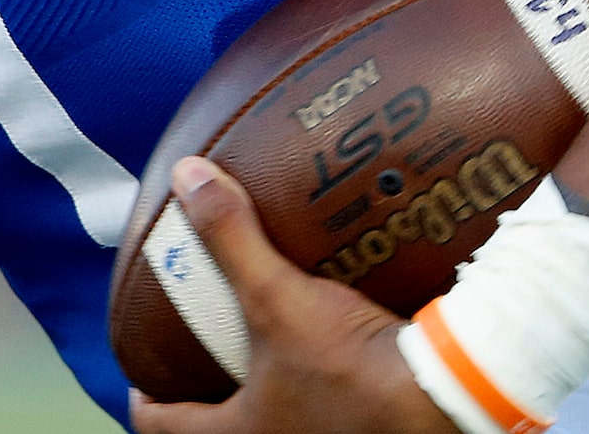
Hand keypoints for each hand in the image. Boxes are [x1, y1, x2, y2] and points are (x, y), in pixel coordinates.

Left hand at [128, 159, 455, 433]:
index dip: (149, 399)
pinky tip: (335, 338)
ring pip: (277, 417)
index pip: (166, 428)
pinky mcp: (363, 425)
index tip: (144, 377)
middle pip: (224, 428)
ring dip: (268, 385)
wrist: (444, 397)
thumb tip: (189, 179)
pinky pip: (326, 405)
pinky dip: (319, 378)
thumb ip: (232, 240)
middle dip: (212, 390)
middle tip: (206, 349)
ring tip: (271, 340)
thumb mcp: (279, 300)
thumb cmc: (351, 371)